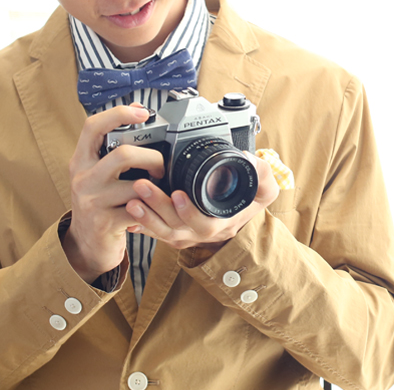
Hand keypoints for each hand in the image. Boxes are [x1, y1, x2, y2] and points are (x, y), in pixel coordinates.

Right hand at [62, 103, 165, 282]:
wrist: (86, 244)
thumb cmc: (99, 203)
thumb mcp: (96, 174)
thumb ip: (111, 151)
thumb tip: (141, 115)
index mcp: (81, 161)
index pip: (93, 126)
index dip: (118, 113)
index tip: (143, 112)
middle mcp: (83, 179)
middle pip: (123, 155)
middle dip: (152, 158)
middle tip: (160, 167)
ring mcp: (93, 202)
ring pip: (137, 186)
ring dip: (157, 187)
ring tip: (160, 190)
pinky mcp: (105, 223)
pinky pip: (140, 211)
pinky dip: (155, 209)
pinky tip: (155, 209)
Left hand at [124, 153, 280, 251]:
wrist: (240, 217)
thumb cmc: (249, 201)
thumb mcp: (264, 189)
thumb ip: (262, 174)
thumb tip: (250, 159)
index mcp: (223, 223)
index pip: (205, 224)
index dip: (189, 212)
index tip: (178, 194)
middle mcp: (203, 233)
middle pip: (177, 228)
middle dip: (158, 208)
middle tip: (142, 186)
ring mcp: (188, 235)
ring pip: (164, 232)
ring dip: (146, 217)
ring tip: (131, 200)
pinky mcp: (176, 233)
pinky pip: (156, 234)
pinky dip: (142, 225)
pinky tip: (128, 215)